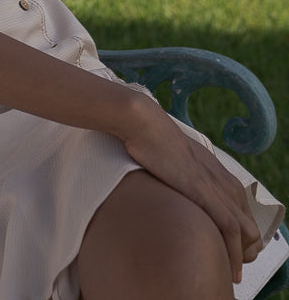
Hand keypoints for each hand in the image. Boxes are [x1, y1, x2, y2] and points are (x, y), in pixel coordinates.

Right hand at [123, 95, 262, 283]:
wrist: (146, 126)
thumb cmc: (155, 142)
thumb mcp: (178, 162)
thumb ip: (187, 178)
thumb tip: (175, 188)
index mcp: (222, 176)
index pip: (244, 217)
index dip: (240, 240)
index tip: (227, 253)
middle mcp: (227, 184)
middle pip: (252, 231)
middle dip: (245, 253)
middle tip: (230, 268)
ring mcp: (220, 189)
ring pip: (249, 235)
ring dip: (242, 258)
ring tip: (230, 273)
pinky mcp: (209, 195)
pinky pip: (232, 232)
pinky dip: (234, 254)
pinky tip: (229, 267)